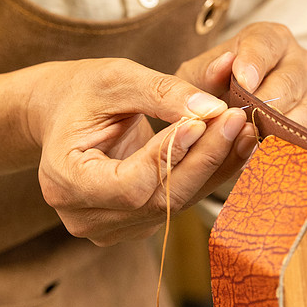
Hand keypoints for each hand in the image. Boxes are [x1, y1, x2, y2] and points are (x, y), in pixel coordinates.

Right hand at [25, 58, 256, 243]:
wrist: (63, 112)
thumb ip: (161, 92)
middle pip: (158, 200)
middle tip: (237, 120)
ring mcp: (108, 228)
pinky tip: (230, 146)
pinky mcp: (134, 223)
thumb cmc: (83, 91)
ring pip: (174, 204)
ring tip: (243, 129)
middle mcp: (83, 215)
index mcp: (64, 180)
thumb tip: (212, 110)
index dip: (169, 155)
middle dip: (203, 159)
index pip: (129, 184)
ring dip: (213, 167)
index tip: (202, 121)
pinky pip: (177, 201)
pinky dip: (206, 173)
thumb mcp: (116, 78)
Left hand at [179, 22, 306, 137]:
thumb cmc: (213, 89)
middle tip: (242, 124)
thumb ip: (207, 71)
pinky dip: (291, 148)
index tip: (243, 84)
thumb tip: (224, 65)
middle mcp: (300, 61)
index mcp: (271, 38)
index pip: (265, 44)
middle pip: (289, 81)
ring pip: (305, 111)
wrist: (233, 113)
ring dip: (277, 131)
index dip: (254, 63)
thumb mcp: (199, 77)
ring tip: (250, 143)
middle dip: (264, 105)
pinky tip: (267, 156)